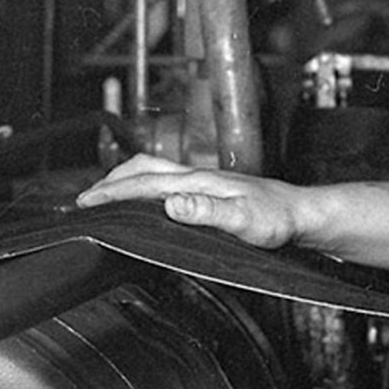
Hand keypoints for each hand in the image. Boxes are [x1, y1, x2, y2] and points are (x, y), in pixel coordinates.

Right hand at [76, 154, 302, 248]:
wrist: (302, 214)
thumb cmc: (278, 219)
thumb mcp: (243, 220)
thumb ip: (206, 211)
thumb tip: (170, 204)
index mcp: (198, 181)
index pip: (143, 183)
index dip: (111, 193)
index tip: (85, 203)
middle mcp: (197, 177)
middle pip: (142, 168)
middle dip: (110, 181)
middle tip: (85, 199)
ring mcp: (203, 182)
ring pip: (153, 172)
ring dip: (125, 180)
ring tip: (106, 195)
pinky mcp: (210, 190)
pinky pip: (166, 182)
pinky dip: (144, 187)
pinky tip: (147, 201)